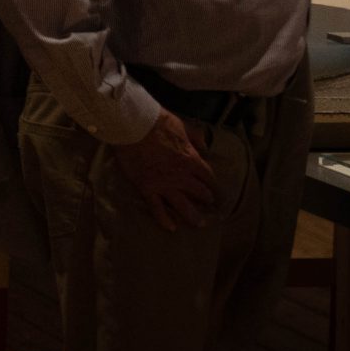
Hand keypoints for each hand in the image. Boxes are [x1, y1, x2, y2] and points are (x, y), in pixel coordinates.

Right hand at [109, 109, 217, 231]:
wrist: (133, 126)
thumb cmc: (158, 123)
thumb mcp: (183, 126)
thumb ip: (196, 138)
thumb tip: (205, 147)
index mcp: (191, 160)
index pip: (208, 177)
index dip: (213, 185)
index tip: (216, 191)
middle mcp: (181, 176)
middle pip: (199, 192)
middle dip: (206, 200)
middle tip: (209, 206)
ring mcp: (164, 184)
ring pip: (182, 204)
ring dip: (192, 215)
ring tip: (198, 223)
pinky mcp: (147, 188)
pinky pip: (156, 207)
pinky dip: (163, 218)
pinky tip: (170, 227)